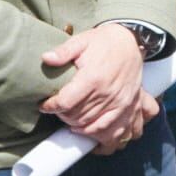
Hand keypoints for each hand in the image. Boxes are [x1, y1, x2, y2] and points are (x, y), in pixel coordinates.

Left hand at [39, 24, 148, 152]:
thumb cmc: (104, 41)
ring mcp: (120, 102)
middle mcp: (108, 93)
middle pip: (77, 117)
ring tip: (70, 121)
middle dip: (62, 116)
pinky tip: (89, 131)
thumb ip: (63, 51)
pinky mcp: (129, 106)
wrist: (131, 40)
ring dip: (78, 127)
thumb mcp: (82, 41)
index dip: (50, 107)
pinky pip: (116, 129)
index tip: (44, 105)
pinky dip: (101, 135)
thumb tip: (46, 58)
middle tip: (56, 110)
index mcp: (93, 78)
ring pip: (94, 126)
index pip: (65, 103)